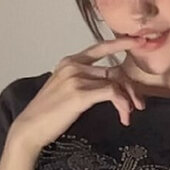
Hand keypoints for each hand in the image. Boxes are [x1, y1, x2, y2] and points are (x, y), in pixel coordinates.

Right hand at [9, 36, 148, 155]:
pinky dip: (122, 104)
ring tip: (128, 114)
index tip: (139, 41)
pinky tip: (123, 116)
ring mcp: (76, 78)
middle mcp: (73, 65)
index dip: (121, 43)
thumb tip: (108, 85)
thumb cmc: (47, 113)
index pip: (100, 47)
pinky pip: (112, 93)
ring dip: (128, 99)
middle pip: (114, 70)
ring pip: (116, 81)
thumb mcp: (65, 89)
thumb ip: (84, 81)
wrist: (30, 128)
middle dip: (130, 88)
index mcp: (69, 62)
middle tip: (138, 104)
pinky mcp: (80, 94)